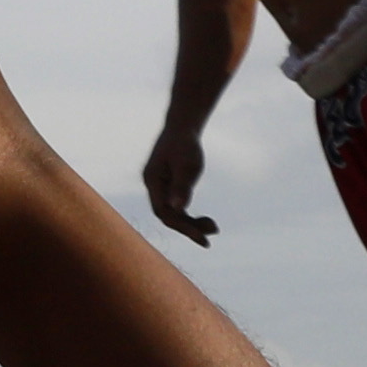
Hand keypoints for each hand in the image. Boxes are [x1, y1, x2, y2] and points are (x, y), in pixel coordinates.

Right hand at [138, 127, 213, 242]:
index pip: (164, 212)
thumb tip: (178, 208)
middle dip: (189, 227)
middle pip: (167, 216)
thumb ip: (182, 187)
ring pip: (173, 213)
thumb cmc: (185, 143)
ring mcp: (159, 186)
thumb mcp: (187, 165)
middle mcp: (153, 186)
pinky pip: (177, 207)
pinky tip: (205, 220)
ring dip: (191, 223)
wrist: (182, 127)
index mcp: (153, 181)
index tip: (204, 238)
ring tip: (214, 227)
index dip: (183, 227)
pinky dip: (190, 216)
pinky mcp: (168, 186)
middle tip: (213, 232)